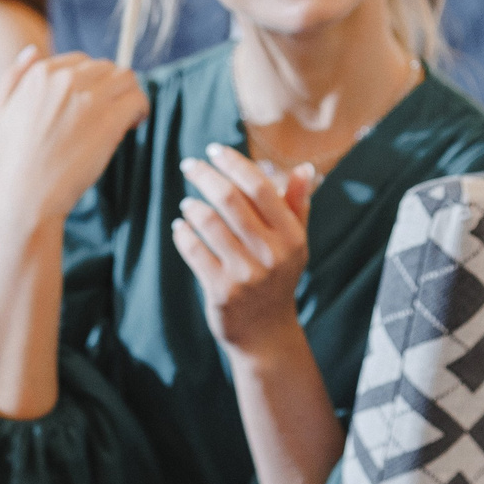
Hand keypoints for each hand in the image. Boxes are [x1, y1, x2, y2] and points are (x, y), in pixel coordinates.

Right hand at [0, 48, 150, 231]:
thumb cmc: (12, 158)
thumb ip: (14, 76)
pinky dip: (141, 109)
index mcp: (41, 74)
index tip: (92, 101)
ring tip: (125, 116)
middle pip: (106, 67)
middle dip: (111, 87)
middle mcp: (67, 80)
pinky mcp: (109, 120)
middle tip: (110, 111)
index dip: (90, 81)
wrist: (26, 193)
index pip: (80, 61)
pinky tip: (133, 124)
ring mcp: (90, 99)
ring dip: (129, 94)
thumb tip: (33, 50)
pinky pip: (138, 99)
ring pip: (127, 78)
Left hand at [172, 143, 315, 356]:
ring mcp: (246, 274)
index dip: (234, 163)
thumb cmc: (278, 279)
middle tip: (189, 165)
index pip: (260, 187)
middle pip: (230, 200)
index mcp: (292, 236)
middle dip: (205, 176)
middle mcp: (272, 253)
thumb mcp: (294, 245)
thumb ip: (296, 206)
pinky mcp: (221, 291)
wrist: (265, 334)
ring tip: (187, 204)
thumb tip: (303, 168)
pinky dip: (183, 234)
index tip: (214, 150)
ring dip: (192, 207)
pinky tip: (181, 228)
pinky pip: (194, 251)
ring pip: (209, 223)